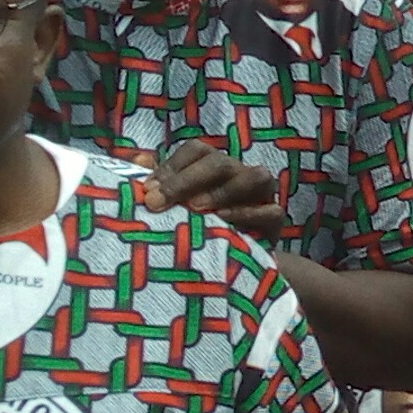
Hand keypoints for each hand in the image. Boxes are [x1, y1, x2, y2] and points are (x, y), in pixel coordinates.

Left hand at [142, 140, 288, 240]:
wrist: (233, 262)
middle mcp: (240, 173)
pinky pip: (271, 211)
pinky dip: (249, 213)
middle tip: (159, 202)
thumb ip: (159, 182)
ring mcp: (262, 195)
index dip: (172, 166)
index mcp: (214, 165)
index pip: (196, 151)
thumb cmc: (200, 226)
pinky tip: (225, 220)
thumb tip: (138, 161)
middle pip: (219, 162)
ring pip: (255, 177)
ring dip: (223, 191)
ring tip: (196, 208)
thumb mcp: (175, 204)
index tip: (148, 190)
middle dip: (187, 180)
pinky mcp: (275, 220)